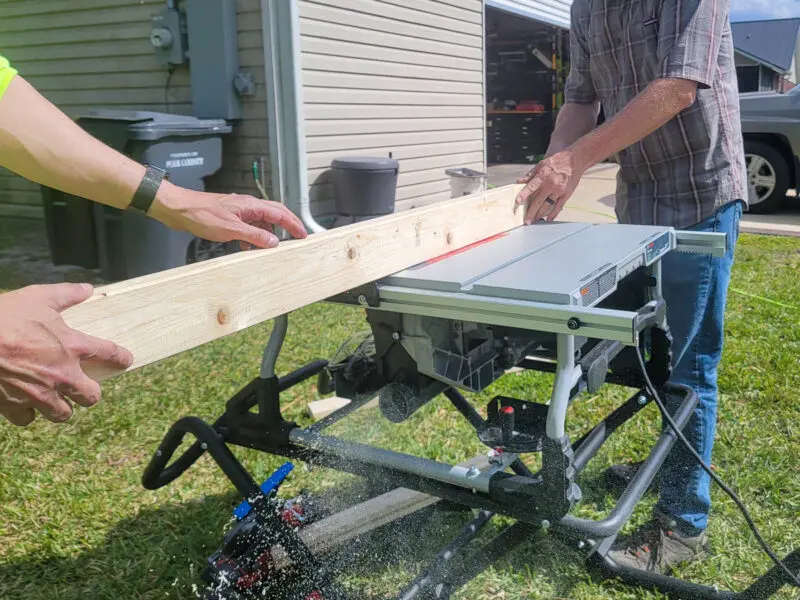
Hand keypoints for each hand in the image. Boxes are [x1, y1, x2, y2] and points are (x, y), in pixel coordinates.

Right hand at [0, 283, 132, 426]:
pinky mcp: (14, 406)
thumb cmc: (5, 316)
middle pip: (91, 397)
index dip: (122, 358)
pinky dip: (27, 413)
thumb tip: (87, 289)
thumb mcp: (39, 297)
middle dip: (89, 393)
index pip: (111, 354)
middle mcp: (62, 375)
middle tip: (82, 386)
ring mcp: (39, 394)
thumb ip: (67, 294)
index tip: (125, 360)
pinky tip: (24, 402)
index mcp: (73, 347)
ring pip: (62, 414)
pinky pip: (28, 419)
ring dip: (61, 406)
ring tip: (55, 397)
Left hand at [152, 186, 307, 249]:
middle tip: (297, 237)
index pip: (280, 213)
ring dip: (268, 233)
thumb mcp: (231, 229)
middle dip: (287, 225)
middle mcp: (247, 206)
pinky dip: (253, 236)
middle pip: (274, 213)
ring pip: (261, 221)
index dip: (294, 224)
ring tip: (271, 247)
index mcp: (251, 205)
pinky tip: (247, 247)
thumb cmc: (201, 215)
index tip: (303, 234)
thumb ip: (254, 236)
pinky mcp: (229, 217)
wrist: (178, 209)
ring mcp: (238, 211)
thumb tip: (274, 242)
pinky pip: (248, 226)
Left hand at [515, 150, 584, 223]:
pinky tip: (548, 219)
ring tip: (534, 220)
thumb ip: (529, 175)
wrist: (575, 160)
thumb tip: (519, 182)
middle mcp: (550, 184)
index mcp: (543, 176)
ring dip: (540, 214)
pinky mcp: (566, 194)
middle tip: (526, 221)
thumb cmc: (557, 161)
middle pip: (538, 201)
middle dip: (531, 212)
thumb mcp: (541, 164)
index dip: (523, 195)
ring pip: (547, 206)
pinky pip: (559, 206)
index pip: (530, 188)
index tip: (517, 203)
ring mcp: (559, 190)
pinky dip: (553, 214)